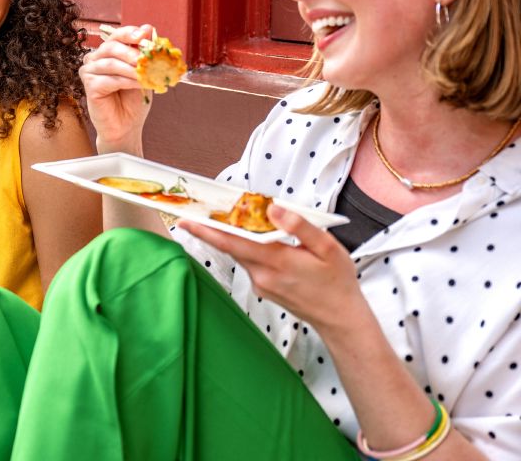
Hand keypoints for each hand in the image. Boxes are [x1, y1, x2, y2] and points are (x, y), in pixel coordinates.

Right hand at [79, 24, 155, 152]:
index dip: (130, 33)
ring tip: (146, 75)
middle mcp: (95, 59)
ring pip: (110, 63)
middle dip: (131, 52)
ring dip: (131, 69)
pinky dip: (126, 81)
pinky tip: (138, 84)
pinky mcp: (88, 86)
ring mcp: (89, 72)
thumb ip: (144, 52)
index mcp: (108, 52)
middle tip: (146, 59)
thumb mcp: (143, 73)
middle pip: (111, 46)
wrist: (127, 126)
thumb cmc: (134, 99)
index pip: (116, 36)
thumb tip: (147, 27)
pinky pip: (108, 79)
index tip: (144, 35)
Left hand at [178, 204, 363, 333]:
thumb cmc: (337, 282)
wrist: (340, 318)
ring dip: (234, 238)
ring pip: (240, 254)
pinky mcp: (262, 289)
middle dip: (212, 229)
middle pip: (230, 247)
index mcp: (277, 261)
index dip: (207, 231)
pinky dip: (248, 249)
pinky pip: (249, 264)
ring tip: (233, 218)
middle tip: (196, 212)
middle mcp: (263, 275)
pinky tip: (258, 240)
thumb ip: (299, 226)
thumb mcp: (327, 248)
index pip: (233, 242)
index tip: (186, 221)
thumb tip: (273, 208)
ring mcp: (260, 284)